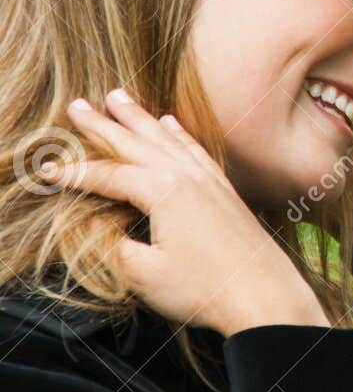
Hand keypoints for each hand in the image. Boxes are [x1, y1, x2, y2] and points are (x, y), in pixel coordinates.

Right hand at [43, 89, 330, 336]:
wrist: (265, 295)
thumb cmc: (205, 288)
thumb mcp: (144, 274)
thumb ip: (113, 246)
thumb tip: (97, 227)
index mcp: (164, 192)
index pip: (109, 176)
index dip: (75, 174)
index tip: (46, 172)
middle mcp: (187, 177)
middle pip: (135, 144)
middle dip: (102, 125)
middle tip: (77, 105)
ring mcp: (210, 181)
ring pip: (165, 139)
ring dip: (139, 118)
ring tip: (118, 96)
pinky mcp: (225, 191)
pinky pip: (195, 150)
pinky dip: (179, 133)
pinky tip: (170, 122)